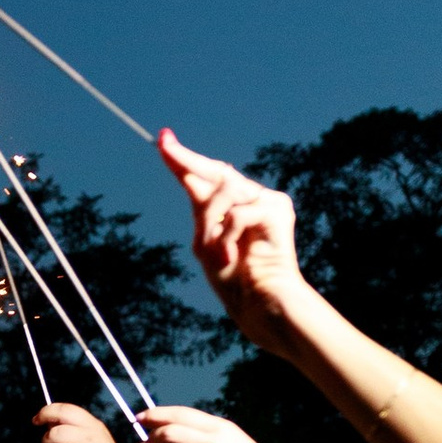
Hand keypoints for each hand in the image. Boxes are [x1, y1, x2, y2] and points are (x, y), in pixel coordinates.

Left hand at [158, 128, 309, 346]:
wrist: (258, 304)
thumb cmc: (232, 279)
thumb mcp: (207, 241)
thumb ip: (202, 208)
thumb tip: (187, 171)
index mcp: (233, 206)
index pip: (207, 175)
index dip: (184, 158)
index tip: (163, 139)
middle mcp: (252, 198)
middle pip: (215, 173)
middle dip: (188, 165)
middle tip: (165, 151)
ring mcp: (267, 201)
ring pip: (225, 191)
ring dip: (210, 224)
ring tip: (215, 252)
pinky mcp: (279, 209)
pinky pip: (238, 211)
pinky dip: (227, 235)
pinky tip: (230, 254)